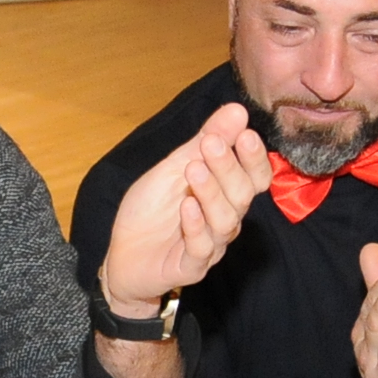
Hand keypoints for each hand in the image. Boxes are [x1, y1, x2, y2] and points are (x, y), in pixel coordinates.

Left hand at [95, 101, 271, 313]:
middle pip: (241, 195)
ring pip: (225, 221)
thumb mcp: (173, 168)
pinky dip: (195, 226)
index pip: (255, 177)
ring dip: (211, 193)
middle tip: (210, 144)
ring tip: (194, 169)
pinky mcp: (190, 267)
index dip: (254, 158)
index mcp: (226, 195)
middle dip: (228, 168)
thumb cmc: (152, 211)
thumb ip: (203, 142)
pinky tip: (186, 206)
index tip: (245, 134)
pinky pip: (201, 249)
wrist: (122, 255)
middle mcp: (224, 220)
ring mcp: (210, 246)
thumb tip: (237, 110)